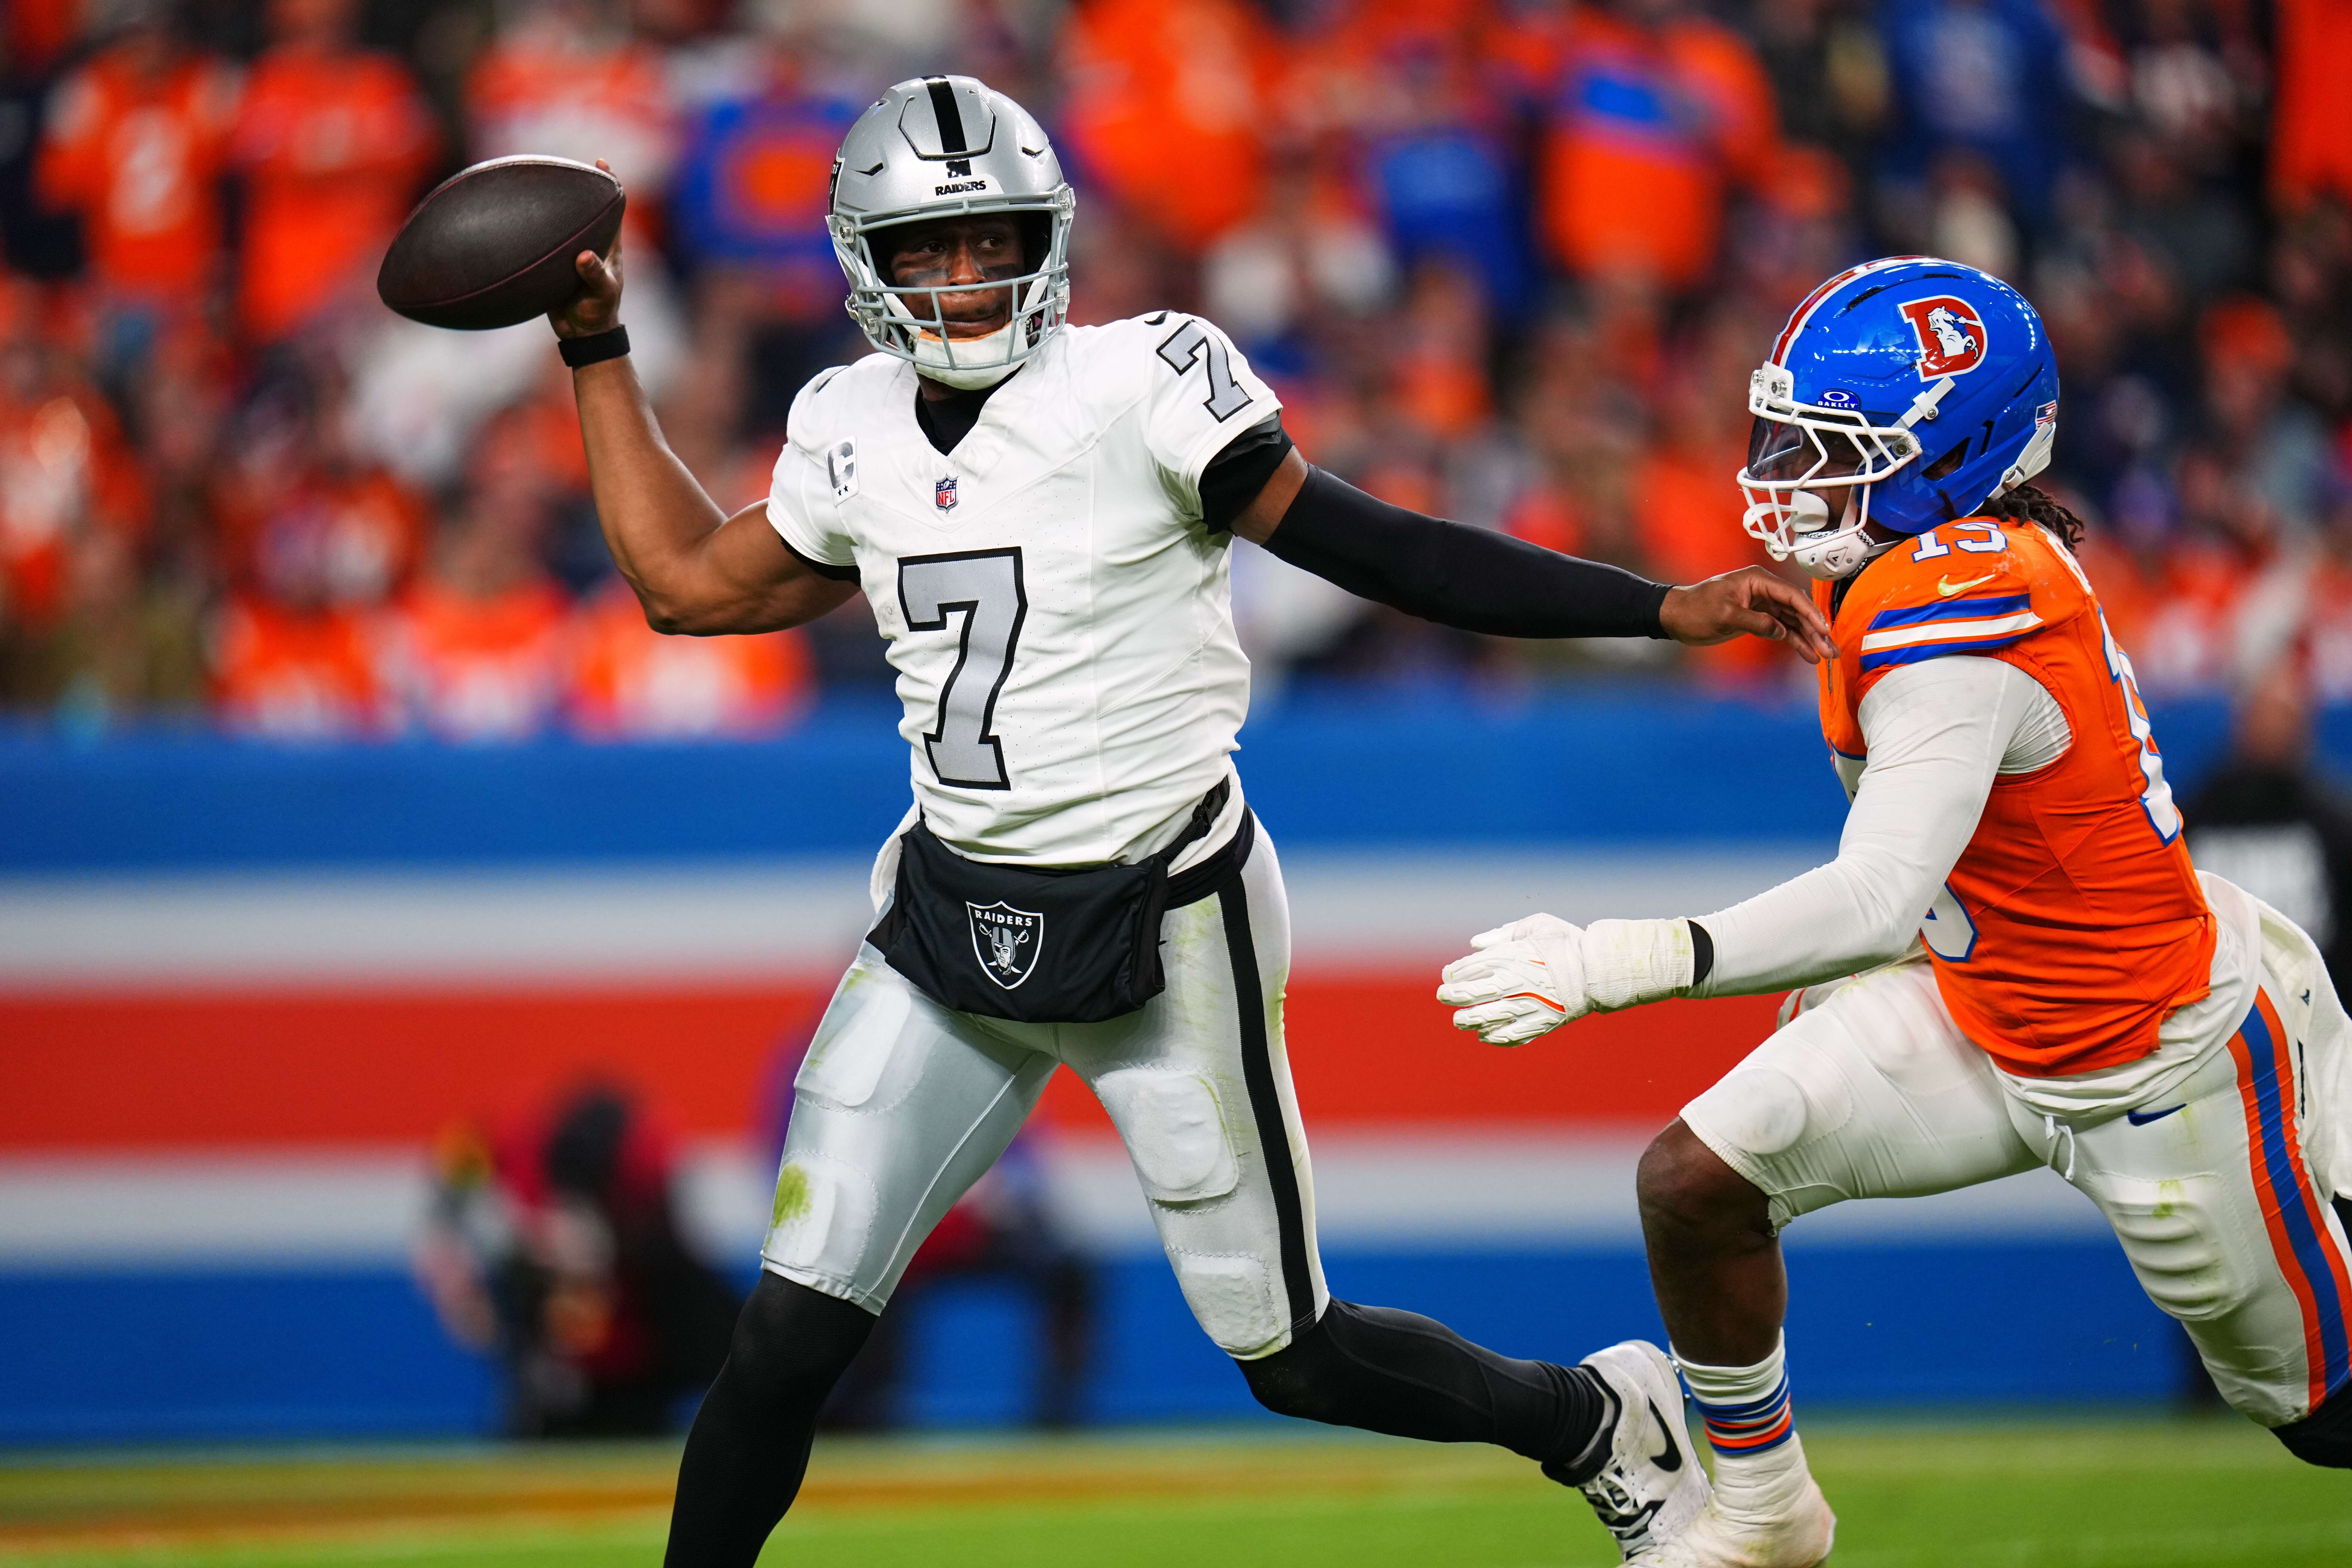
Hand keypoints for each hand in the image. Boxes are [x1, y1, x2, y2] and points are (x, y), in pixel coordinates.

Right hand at [550, 160, 624, 339]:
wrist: (581, 334)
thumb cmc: (598, 313)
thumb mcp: (601, 294)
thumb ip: (595, 276)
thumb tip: (584, 256)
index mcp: (608, 245)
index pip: (614, 207)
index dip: (610, 183)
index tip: (601, 163)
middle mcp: (591, 242)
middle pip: (586, 207)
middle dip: (577, 185)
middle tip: (561, 164)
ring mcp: (571, 251)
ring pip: (563, 221)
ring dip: (552, 204)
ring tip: (534, 181)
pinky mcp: (554, 263)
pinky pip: (544, 239)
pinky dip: (533, 227)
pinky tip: (515, 216)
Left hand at [1437, 913, 1589, 1045]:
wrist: (1599, 968)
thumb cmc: (1567, 942)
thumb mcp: (1536, 925)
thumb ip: (1503, 934)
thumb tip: (1475, 943)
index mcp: (1511, 957)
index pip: (1470, 968)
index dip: (1454, 973)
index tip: (1447, 975)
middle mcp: (1514, 984)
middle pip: (1472, 994)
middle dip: (1453, 996)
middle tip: (1443, 997)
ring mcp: (1527, 1007)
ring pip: (1488, 1018)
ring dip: (1469, 1020)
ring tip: (1460, 1021)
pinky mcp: (1541, 1024)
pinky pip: (1512, 1036)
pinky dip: (1495, 1038)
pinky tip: (1485, 1037)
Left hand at [1660, 566, 1835, 662]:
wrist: (1677, 617)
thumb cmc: (1695, 609)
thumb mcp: (1725, 615)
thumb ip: (1755, 622)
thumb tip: (1780, 631)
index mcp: (1757, 580)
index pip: (1791, 595)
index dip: (1810, 613)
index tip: (1824, 630)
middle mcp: (1763, 590)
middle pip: (1797, 609)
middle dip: (1815, 630)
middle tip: (1831, 649)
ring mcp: (1762, 605)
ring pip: (1793, 621)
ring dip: (1809, 638)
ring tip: (1825, 656)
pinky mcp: (1758, 618)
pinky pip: (1782, 630)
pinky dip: (1794, 642)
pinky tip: (1807, 655)